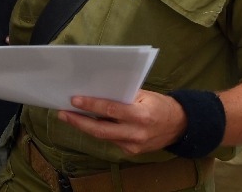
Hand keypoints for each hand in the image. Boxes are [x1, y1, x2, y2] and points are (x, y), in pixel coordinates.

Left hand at [57, 89, 186, 154]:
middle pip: (101, 130)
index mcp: (141, 115)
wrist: (180, 126)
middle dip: (79, 121)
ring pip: (103, 137)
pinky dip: (98, 130)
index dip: (91, 105)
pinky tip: (86, 123)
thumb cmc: (160, 105)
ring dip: (84, 126)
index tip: (74, 100)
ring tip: (69, 116)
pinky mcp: (131, 151)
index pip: (111, 110)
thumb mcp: (144, 94)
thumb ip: (123, 95)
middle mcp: (136, 133)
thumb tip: (98, 90)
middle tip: (62, 113)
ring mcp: (133, 145)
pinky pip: (110, 140)